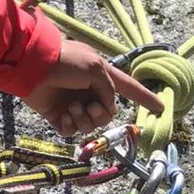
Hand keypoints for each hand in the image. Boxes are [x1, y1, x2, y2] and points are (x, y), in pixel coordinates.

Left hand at [23, 40, 164, 136]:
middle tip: (89, 105)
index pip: (129, 88)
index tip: (161, 107)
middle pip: (107, 115)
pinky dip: (67, 125)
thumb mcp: (95, 68)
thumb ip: (108, 88)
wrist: (32, 68)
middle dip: (100, 114)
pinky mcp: (58, 116)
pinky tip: (60, 114)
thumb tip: (106, 106)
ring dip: (82, 119)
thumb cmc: (65, 61)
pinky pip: (71, 131)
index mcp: (102, 77)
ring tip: (70, 107)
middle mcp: (90, 92)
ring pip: (90, 126)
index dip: (145, 97)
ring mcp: (74, 105)